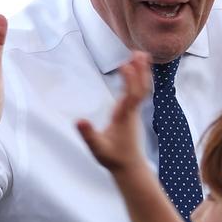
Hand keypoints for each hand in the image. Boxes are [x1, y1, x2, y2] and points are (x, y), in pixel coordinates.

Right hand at [77, 51, 150, 172]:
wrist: (129, 168)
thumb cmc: (113, 158)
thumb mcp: (97, 148)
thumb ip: (88, 135)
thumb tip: (79, 121)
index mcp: (124, 117)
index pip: (131, 96)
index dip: (130, 80)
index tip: (126, 64)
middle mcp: (132, 112)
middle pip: (141, 88)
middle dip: (140, 71)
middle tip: (139, 52)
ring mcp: (134, 113)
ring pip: (142, 89)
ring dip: (142, 72)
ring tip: (140, 54)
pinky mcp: (132, 114)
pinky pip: (139, 93)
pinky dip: (139, 80)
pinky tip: (136, 71)